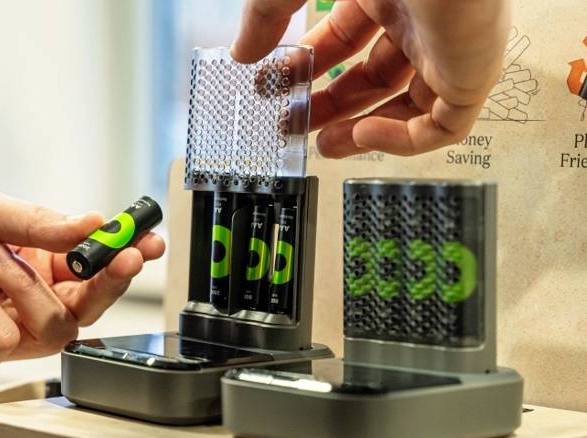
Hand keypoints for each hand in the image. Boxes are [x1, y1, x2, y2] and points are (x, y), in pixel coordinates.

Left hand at [0, 184, 164, 381]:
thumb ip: (39, 224)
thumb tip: (94, 224)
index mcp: (28, 266)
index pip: (89, 273)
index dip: (122, 261)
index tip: (148, 244)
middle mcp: (19, 302)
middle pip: (86, 310)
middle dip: (107, 282)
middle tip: (121, 257)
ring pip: (53, 328)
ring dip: (22, 283)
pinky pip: (2, 338)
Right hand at [232, 0, 509, 156]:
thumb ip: (265, 15)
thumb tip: (242, 53)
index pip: (346, 38)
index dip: (309, 66)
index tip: (274, 87)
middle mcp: (418, 16)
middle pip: (375, 75)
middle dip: (332, 104)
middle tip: (295, 124)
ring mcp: (448, 45)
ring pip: (414, 104)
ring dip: (367, 130)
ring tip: (326, 145)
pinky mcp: (472, 71)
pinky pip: (445, 124)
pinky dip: (404, 140)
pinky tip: (363, 134)